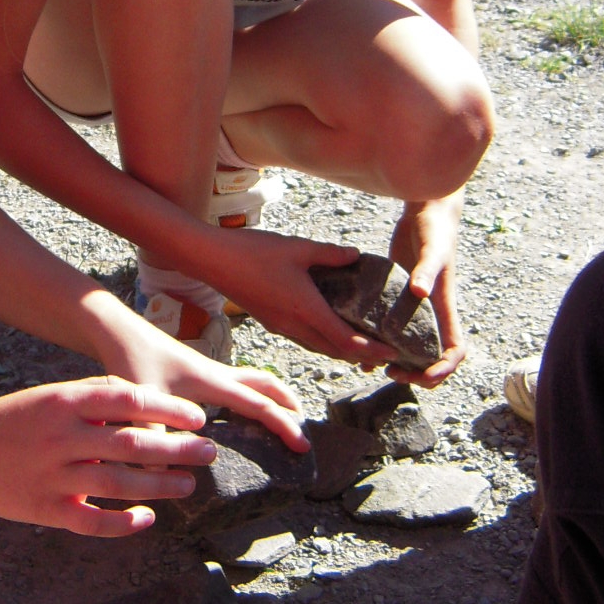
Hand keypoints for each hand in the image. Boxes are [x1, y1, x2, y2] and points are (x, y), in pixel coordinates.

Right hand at [0, 376, 217, 535]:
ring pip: (119, 483)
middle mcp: (60, 437)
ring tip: (188, 485)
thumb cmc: (11, 422)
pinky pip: (92, 521)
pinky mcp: (44, 509)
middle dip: (177, 448)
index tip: (198, 417)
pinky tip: (147, 519)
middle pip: (132, 443)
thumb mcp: (47, 396)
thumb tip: (141, 398)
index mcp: (62, 401)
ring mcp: (52, 476)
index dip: (169, 408)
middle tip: (209, 451)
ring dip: (160, 486)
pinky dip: (123, 523)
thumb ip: (91, 396)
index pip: (129, 400)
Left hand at [91, 301, 306, 450]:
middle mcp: (218, 373)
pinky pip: (238, 382)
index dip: (284, 425)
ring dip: (274, 395)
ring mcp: (209, 369)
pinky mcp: (198, 371)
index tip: (303, 445)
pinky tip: (241, 411)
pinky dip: (252, 393)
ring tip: (285, 414)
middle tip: (305, 428)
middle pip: (266, 385)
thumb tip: (164, 473)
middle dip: (289, 404)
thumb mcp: (141, 404)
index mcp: (213, 382)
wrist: (118, 331)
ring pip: (254, 380)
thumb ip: (152, 438)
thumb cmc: (131, 361)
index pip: (259, 405)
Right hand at [207, 226, 399, 366]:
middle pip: (334, 351)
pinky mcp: (270, 322)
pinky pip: (303, 339)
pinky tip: (328, 329)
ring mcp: (279, 327)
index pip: (346, 340)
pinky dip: (322, 341)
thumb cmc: (253, 252)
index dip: (371, 348)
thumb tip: (356, 255)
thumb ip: (330, 254)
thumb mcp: (298, 247)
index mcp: (305, 309)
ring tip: (362, 347)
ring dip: (340, 351)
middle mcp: (293, 325)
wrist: (211, 260)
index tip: (392, 351)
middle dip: (361, 355)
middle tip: (383, 353)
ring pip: (317, 348)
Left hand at [389, 194, 466, 384]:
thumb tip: (420, 292)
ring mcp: (415, 305)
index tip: (423, 377)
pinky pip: (393, 326)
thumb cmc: (434, 228)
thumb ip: (427, 270)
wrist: (428, 209)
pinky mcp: (399, 296)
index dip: (443, 369)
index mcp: (444, 306)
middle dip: (416, 373)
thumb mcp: (432, 249)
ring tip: (372, 365)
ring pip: (411, 345)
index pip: (454, 349)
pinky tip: (358, 342)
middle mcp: (431, 311)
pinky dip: (380, 339)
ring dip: (398, 361)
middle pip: (432, 357)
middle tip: (391, 372)